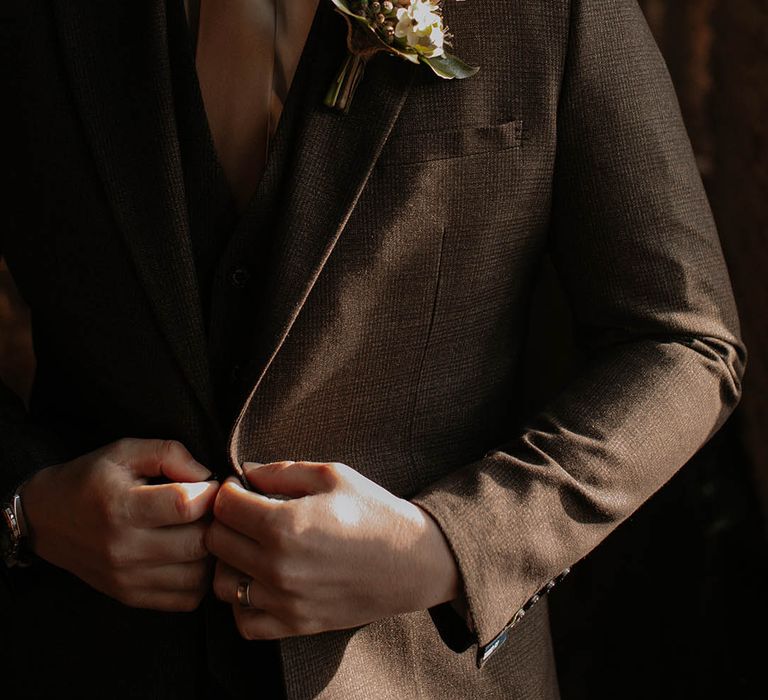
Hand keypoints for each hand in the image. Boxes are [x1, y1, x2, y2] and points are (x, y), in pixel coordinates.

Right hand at [21, 438, 218, 610]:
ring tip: (201, 531)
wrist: (45, 520)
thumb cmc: (91, 479)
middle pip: (198, 543)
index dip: (210, 492)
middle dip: (215, 523)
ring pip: (198, 575)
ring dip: (211, 553)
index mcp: (120, 507)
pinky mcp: (131, 597)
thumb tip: (208, 477)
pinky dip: (199, 578)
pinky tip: (191, 556)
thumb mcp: (125, 450)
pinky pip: (187, 598)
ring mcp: (127, 579)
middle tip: (212, 510)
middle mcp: (123, 549)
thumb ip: (171, 454)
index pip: (186, 505)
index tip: (210, 485)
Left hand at [206, 460, 459, 638]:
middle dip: (225, 521)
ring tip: (252, 547)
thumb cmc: (374, 512)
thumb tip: (245, 471)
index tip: (243, 488)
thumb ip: (282, 470)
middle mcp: (278, 567)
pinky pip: (244, 621)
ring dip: (229, 561)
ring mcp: (285, 601)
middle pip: (216, 541)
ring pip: (222, 583)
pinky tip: (260, 581)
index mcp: (285, 525)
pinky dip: (243, 603)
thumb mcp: (332, 475)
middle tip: (247, 513)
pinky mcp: (295, 624)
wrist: (412, 561)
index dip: (229, 489)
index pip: (224, 505)